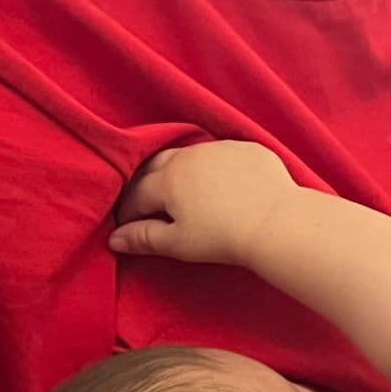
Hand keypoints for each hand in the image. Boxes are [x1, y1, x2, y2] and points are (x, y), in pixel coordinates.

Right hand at [108, 141, 297, 265]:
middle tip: (147, 202)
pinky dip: (214, 166)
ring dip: (179, 169)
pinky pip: (222, 154)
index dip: (128, 212)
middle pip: (157, 164)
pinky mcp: (247, 149)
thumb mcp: (178, 243)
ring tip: (182, 188)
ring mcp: (220, 149)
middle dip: (146, 182)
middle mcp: (189, 156)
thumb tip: (114, 239)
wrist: (276, 222)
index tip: (128, 226)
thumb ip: (144, 238)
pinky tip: (221, 182)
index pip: (137, 194)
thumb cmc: (223, 237)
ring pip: (189, 154)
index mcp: (167, 179)